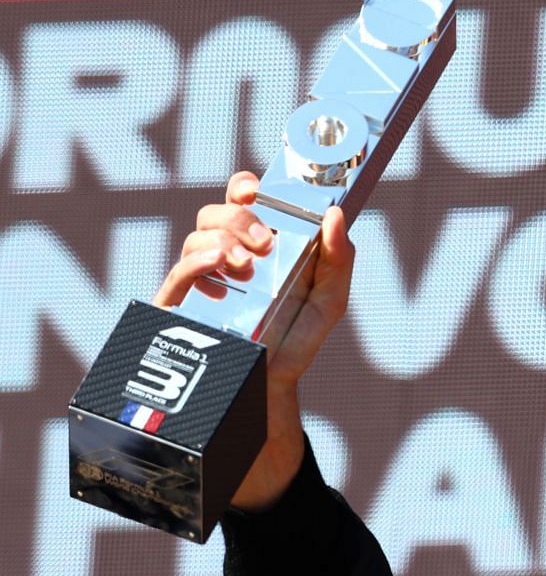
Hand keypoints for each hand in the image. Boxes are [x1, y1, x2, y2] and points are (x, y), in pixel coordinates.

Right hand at [154, 171, 355, 510]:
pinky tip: (218, 267)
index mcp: (257, 246)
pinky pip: (179, 273)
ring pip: (196, 237)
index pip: (240, 202)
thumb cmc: (296, 338)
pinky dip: (198, 262)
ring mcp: (200, 279)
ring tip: (247, 269)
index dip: (243, 188)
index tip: (255, 192)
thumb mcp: (328, 300)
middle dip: (239, 219)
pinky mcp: (180, 305)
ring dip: (223, 242)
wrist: (271, 387)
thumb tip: (336, 214)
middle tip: (266, 242)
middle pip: (216, 214)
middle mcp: (225, 255)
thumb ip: (337, 259)